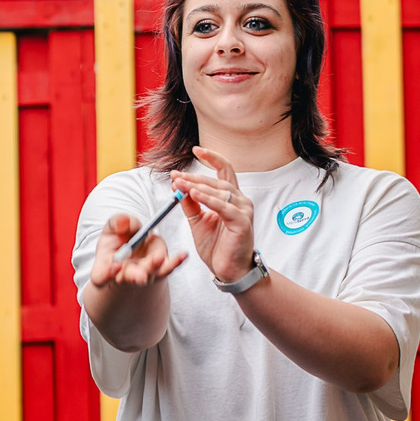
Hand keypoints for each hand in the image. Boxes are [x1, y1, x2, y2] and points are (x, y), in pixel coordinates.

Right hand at [88, 209, 187, 288]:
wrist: (135, 245)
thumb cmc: (120, 237)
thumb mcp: (114, 227)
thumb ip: (117, 223)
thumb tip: (123, 222)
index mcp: (106, 267)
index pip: (101, 276)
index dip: (105, 275)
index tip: (113, 267)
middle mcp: (125, 275)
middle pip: (128, 279)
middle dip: (136, 276)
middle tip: (141, 276)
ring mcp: (145, 275)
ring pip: (150, 273)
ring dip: (154, 267)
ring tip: (159, 258)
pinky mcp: (160, 270)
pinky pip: (169, 267)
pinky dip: (176, 261)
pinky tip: (183, 255)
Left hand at [174, 148, 256, 284]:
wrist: (228, 270)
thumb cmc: (217, 247)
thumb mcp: (198, 222)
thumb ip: (190, 204)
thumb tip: (177, 186)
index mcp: (231, 198)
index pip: (225, 170)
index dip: (212, 158)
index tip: (196, 150)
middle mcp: (240, 201)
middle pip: (217, 181)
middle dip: (194, 177)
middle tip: (175, 176)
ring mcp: (243, 211)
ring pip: (220, 192)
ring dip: (198, 186)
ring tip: (180, 183)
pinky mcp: (242, 222)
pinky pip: (224, 207)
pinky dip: (209, 199)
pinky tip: (195, 194)